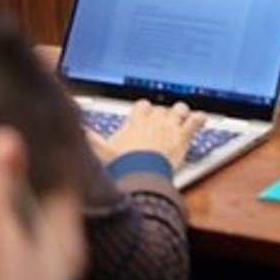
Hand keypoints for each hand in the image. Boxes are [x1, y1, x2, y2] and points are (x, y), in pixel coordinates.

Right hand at [85, 100, 201, 167]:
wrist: (140, 174)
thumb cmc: (121, 165)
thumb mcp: (100, 152)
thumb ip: (89, 139)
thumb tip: (77, 132)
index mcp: (136, 121)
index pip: (142, 106)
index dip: (144, 110)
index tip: (145, 114)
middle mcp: (154, 120)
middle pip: (161, 108)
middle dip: (163, 114)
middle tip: (164, 122)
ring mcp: (170, 126)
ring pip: (179, 109)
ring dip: (181, 113)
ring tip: (183, 117)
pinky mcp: (184, 135)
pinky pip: (197, 120)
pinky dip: (200, 118)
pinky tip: (202, 118)